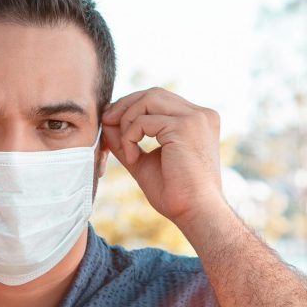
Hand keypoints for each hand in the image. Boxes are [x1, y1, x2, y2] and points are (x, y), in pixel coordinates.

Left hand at [101, 87, 224, 227]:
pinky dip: (129, 137)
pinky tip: (132, 159)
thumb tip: (106, 119)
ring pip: (147, 100)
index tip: (112, 122)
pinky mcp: (184, 127)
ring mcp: (195, 118)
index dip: (132, 107)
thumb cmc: (174, 193)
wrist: (195, 212)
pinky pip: (143, 121)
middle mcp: (201, 114)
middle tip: (106, 123)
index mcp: (198, 120)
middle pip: (152, 94)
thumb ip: (127, 139)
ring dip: (126, 121)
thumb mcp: (144, 160)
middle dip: (125, 106)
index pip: (159, 99)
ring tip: (125, 149)